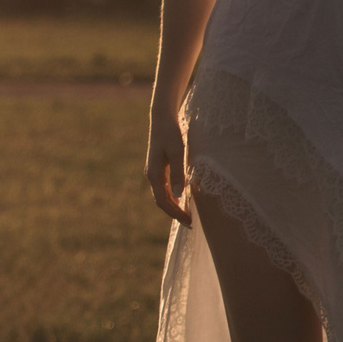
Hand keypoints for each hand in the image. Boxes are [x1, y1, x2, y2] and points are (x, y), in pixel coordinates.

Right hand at [145, 111, 191, 226]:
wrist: (161, 118)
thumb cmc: (171, 133)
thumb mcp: (177, 151)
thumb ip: (178, 173)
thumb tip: (178, 195)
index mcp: (154, 174)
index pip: (163, 201)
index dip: (175, 213)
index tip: (189, 221)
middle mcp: (151, 176)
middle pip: (162, 201)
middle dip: (175, 213)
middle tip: (190, 223)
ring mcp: (154, 173)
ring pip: (163, 196)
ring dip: (174, 206)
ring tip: (187, 214)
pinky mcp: (158, 169)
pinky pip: (164, 188)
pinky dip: (173, 197)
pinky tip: (182, 199)